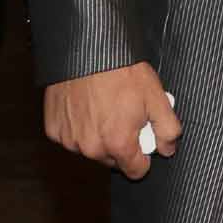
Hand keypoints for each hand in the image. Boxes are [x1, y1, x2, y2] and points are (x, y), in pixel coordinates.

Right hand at [42, 62, 180, 179]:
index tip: (144, 140)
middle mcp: (91, 148)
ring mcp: (69, 140)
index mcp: (119, 144)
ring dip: (99, 137)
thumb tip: (168, 149)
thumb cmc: (123, 72)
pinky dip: (80, 128)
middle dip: (121, 144)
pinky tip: (86, 108)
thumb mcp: (156, 96)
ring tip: (106, 109)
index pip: (136, 171)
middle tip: (126, 117)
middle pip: (113, 160)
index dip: (144, 157)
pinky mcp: (54, 130)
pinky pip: (71, 137)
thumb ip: (167, 128)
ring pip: (91, 149)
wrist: (88, 52)